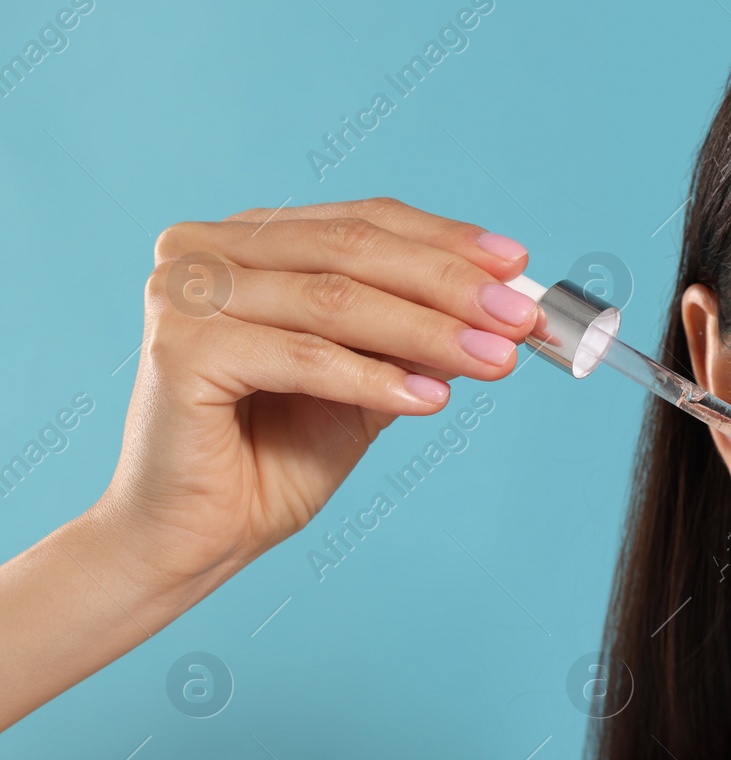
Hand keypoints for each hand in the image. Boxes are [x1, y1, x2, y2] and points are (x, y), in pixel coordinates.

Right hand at [94, 196, 547, 591]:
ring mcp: (187, 292)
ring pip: (335, 300)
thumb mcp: (366, 385)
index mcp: (249, 242)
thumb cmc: (274, 458)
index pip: (363, 222)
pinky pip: (304, 357)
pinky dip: (375, 377)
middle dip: (451, 285)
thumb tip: (501, 307)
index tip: (519, 266)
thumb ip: (413, 339)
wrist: (197, 537)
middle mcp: (207, 251)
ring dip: (429, 331)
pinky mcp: (180, 348)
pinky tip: (432, 398)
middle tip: (521, 316)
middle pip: (354, 250)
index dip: (447, 240)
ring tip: (496, 360)